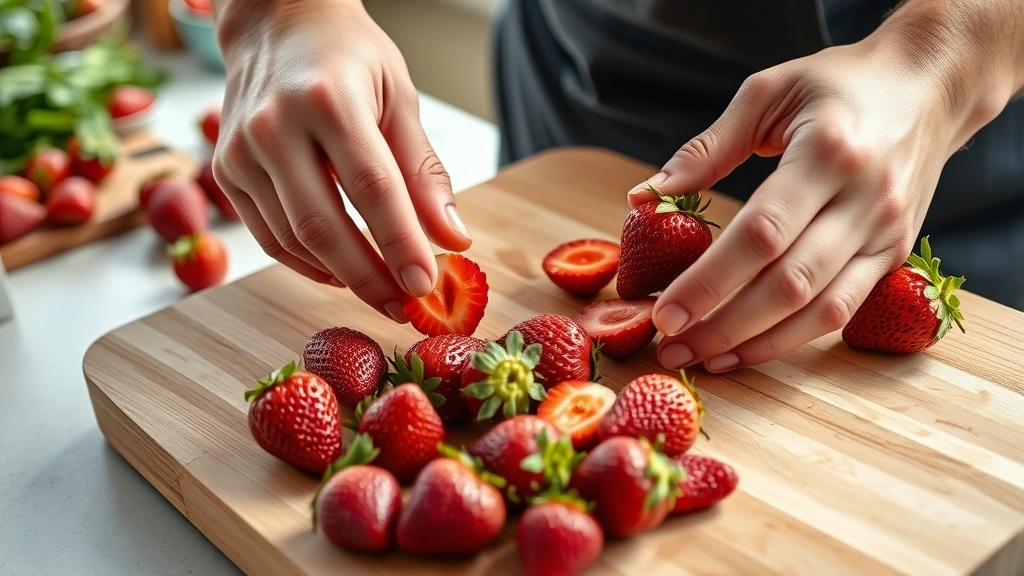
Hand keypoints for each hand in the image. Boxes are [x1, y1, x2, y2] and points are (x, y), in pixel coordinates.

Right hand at [212, 0, 470, 321]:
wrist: (275, 22)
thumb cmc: (347, 57)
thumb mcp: (399, 99)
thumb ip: (424, 172)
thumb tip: (454, 238)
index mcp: (330, 99)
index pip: (372, 188)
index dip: (400, 243)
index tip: (426, 286)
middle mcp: (275, 125)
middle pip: (323, 225)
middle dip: (369, 277)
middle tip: (404, 307)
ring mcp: (241, 151)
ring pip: (292, 240)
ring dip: (341, 276)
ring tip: (382, 291)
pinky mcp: (226, 172)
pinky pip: (269, 237)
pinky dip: (308, 264)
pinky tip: (341, 271)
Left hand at [632, 11, 1014, 371]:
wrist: (930, 86)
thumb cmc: (839, 84)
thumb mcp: (768, 92)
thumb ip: (707, 149)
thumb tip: (644, 197)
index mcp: (828, 152)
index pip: (761, 233)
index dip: (709, 281)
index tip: (663, 312)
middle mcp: (864, 199)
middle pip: (788, 282)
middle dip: (722, 324)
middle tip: (671, 347)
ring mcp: (886, 233)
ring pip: (818, 309)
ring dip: (755, 344)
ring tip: (701, 360)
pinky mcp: (894, 254)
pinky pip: (841, 311)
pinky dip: (791, 339)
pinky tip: (745, 350)